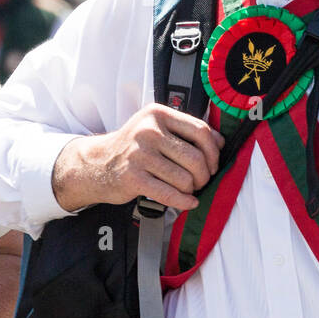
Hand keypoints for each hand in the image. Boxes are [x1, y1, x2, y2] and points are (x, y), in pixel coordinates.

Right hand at [52, 103, 224, 212]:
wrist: (97, 163)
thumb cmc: (132, 147)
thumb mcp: (155, 128)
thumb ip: (186, 131)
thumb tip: (221, 143)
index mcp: (158, 114)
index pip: (200, 131)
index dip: (213, 151)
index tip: (213, 163)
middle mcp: (148, 131)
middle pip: (196, 157)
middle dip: (204, 175)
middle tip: (201, 180)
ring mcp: (139, 154)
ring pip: (185, 178)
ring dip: (191, 189)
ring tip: (187, 189)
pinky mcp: (133, 178)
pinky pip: (169, 194)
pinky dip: (184, 202)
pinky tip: (188, 202)